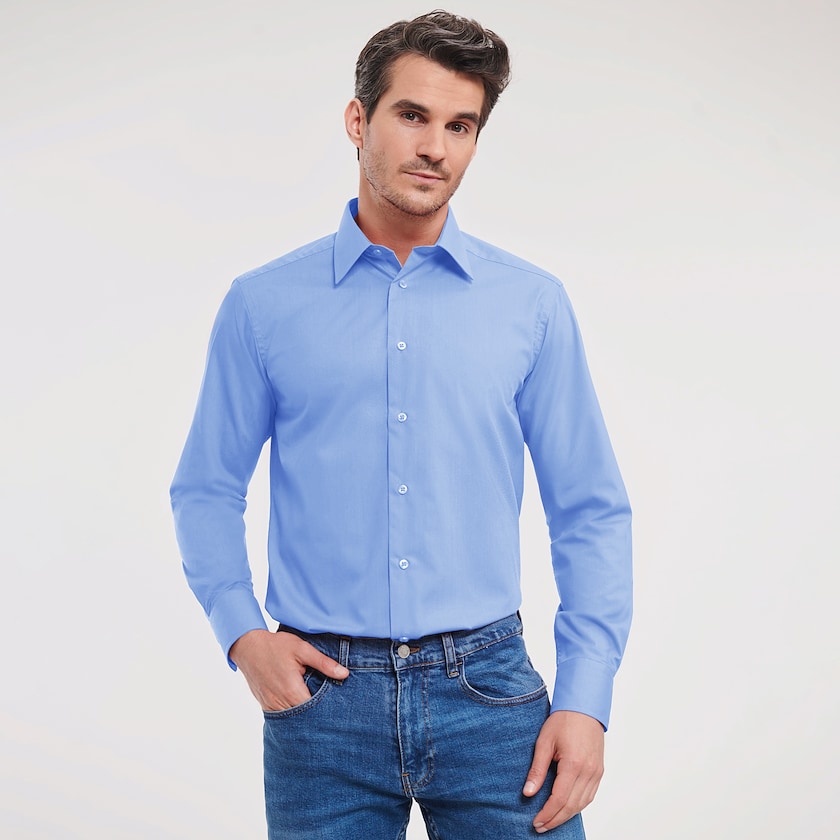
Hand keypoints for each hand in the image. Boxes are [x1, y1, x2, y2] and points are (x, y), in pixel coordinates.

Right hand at [229, 629, 348, 710]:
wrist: (248, 646)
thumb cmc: (276, 646)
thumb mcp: (302, 649)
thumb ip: (324, 663)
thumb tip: (344, 674)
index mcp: (292, 691)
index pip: (315, 710)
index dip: (327, 709)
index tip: (337, 706)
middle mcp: (280, 703)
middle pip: (304, 718)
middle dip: (316, 714)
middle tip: (330, 709)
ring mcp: (271, 706)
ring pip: (292, 719)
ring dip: (303, 714)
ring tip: (316, 706)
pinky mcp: (265, 705)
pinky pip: (281, 715)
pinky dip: (291, 712)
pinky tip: (299, 704)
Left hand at [522, 710, 604, 832]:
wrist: (584, 707)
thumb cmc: (563, 721)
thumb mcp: (544, 742)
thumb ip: (537, 769)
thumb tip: (528, 792)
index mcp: (574, 764)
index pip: (560, 799)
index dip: (547, 814)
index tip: (536, 822)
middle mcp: (589, 772)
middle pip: (572, 806)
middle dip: (555, 819)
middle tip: (540, 827)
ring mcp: (596, 772)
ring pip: (582, 804)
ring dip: (566, 816)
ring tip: (551, 821)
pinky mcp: (599, 771)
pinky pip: (589, 796)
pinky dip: (577, 806)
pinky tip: (566, 808)